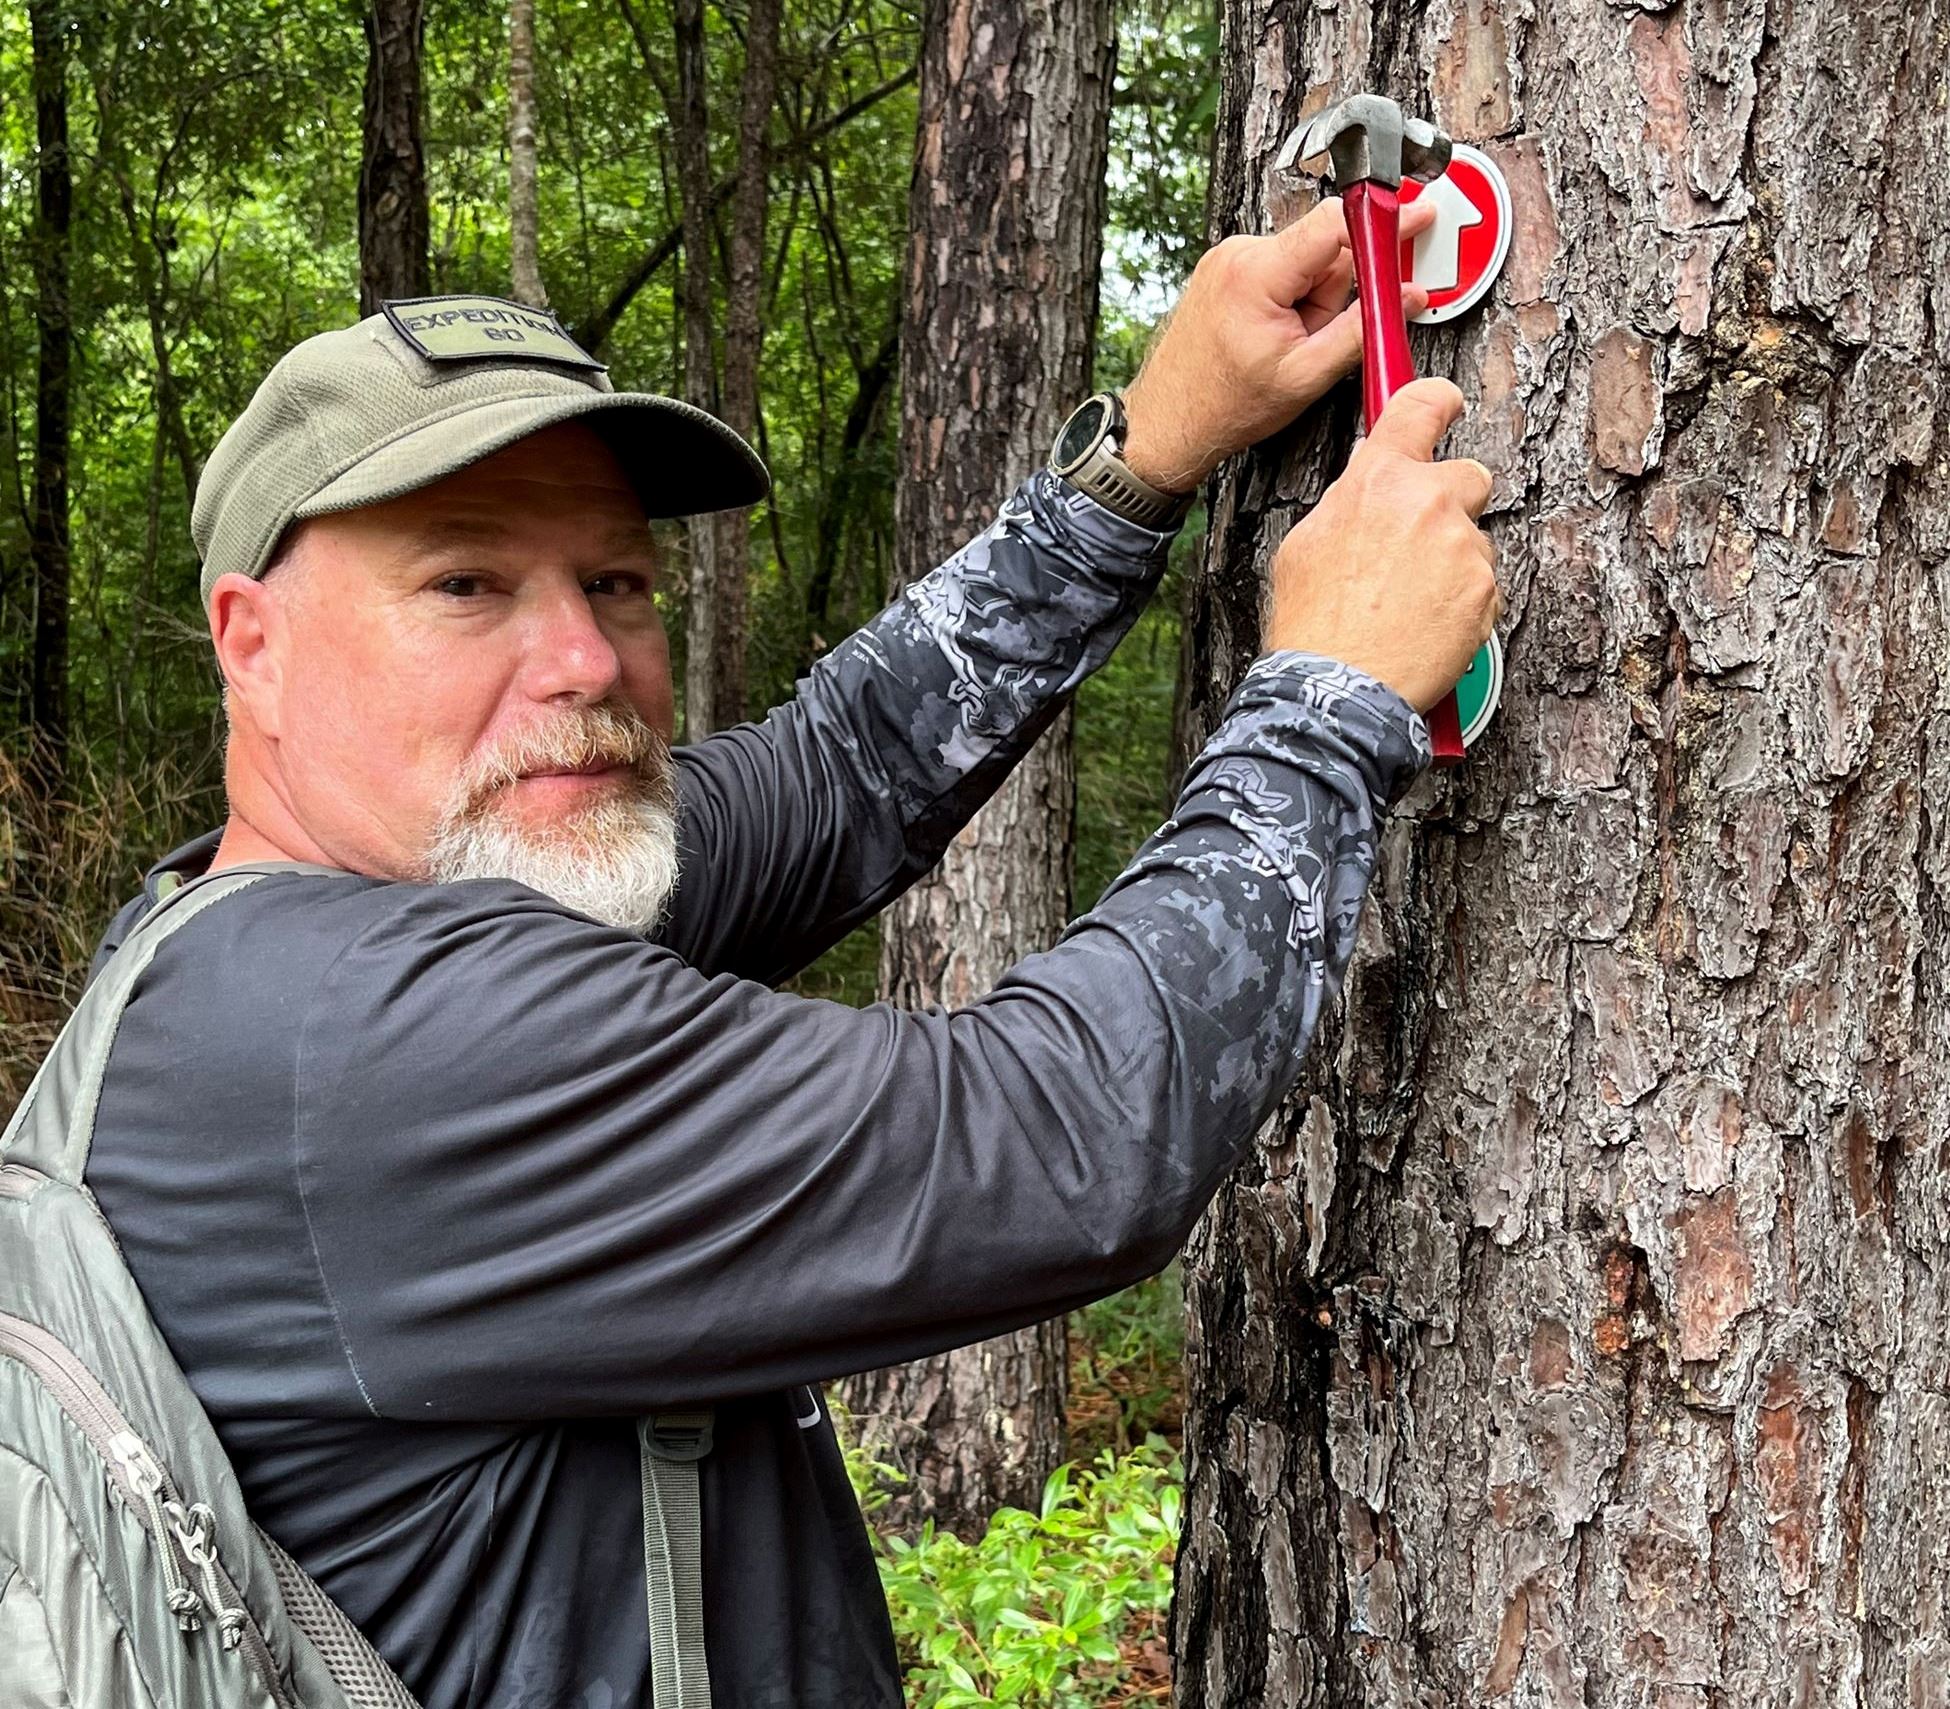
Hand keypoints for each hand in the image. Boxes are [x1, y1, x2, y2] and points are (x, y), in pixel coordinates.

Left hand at [1117, 195, 1435, 494]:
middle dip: (1335, 291)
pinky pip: (1282, 270)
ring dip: (1311, 300)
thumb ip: (1363, 330)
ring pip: (1305, 261)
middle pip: (1324, 247)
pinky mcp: (1225, 269)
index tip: (1413, 216)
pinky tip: (1273, 332)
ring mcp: (1227, 259)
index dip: (1382, 220)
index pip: (1334, 222)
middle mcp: (1237, 254)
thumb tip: (1407, 297)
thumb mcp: (1307, 376)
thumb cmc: (1225, 405)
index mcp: (1256, 274)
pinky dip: (1291, 299)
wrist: (1170, 422)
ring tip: (1286, 341)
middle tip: (1314, 336)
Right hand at [1263, 378, 1499, 712]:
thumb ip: (1348, 501)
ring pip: (1474, 537)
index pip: (1422, 406)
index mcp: (1378, 480)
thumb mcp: (1305, 544)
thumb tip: (1366, 485)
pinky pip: (1483, 583)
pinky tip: (1426, 623)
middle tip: (1417, 545)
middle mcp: (1428, 501)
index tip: (1446, 405)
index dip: (1438, 401)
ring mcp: (1463, 546)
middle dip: (1449, 504)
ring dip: (1453, 561)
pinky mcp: (1485, 590)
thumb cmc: (1314, 624)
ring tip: (1411, 601)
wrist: (1338, 688)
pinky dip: (1463, 601)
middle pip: (1468, 475)